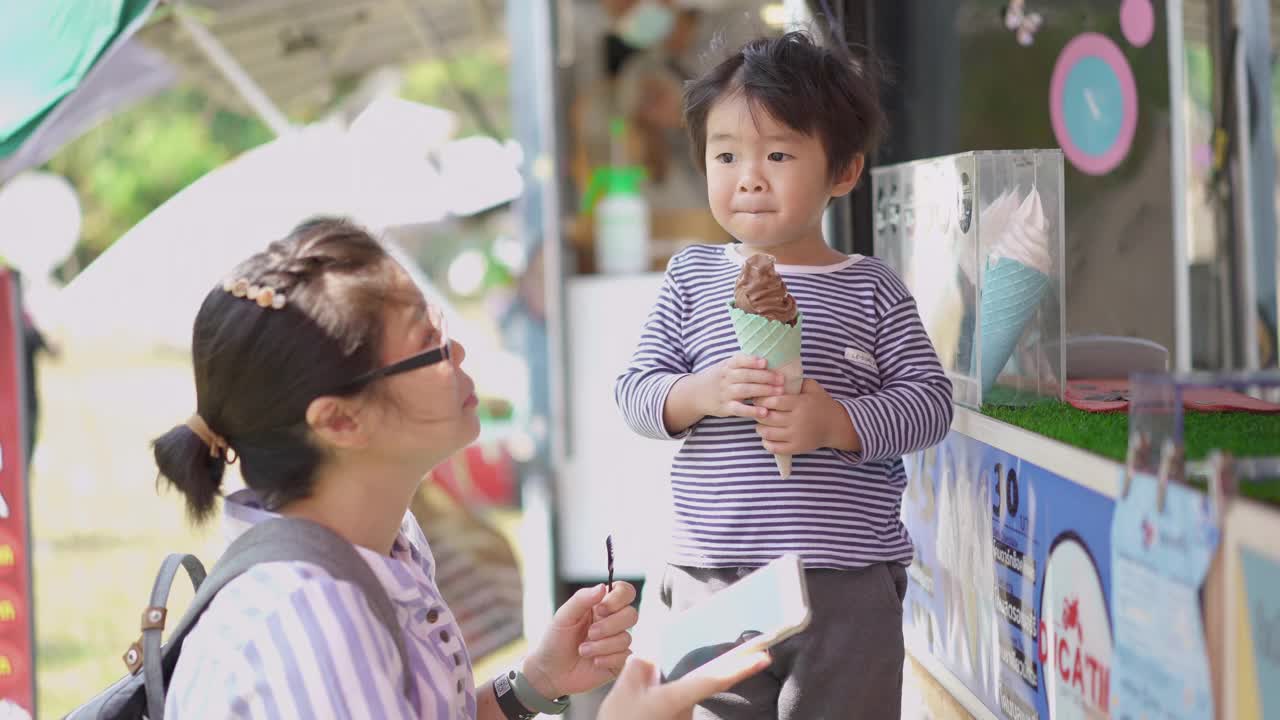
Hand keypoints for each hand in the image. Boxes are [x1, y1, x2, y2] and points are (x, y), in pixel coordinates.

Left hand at [522, 582, 638, 697]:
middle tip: (590, 633)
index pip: (625, 592)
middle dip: (609, 625)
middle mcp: (612, 622)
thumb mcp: (563, 616)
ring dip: (602, 645)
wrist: (550, 672)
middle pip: (631, 614)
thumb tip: (603, 586)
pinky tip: (594, 662)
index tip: (600, 609)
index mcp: (601, 606)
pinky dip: (608, 659)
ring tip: (583, 650)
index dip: (618, 598)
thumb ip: (582, 599)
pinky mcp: (619, 662)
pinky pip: (625, 657)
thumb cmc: (555, 640)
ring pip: (626, 638)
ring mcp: (616, 642)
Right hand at [597, 649, 771, 719]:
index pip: (715, 679)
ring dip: (681, 679)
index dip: (741, 667)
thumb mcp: (623, 688)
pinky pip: (681, 698)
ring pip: (689, 689)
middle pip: (707, 680)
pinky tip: (655, 688)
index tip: (764, 657)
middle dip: (731, 664)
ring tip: (664, 673)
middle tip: (757, 649)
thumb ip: (642, 664)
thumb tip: (654, 656)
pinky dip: (672, 689)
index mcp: (676, 698)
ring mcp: (683, 718)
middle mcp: (686, 710)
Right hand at [695, 354, 784, 419]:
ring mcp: (725, 393)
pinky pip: (740, 409)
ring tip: (779, 392)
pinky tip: (765, 412)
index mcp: (727, 365)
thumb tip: (767, 357)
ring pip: (745, 390)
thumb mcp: (725, 366)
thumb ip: (742, 362)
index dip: (752, 361)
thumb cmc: (718, 378)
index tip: (765, 362)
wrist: (696, 394)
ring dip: (763, 391)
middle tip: (782, 380)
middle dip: (766, 377)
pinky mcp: (725, 408)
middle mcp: (725, 378)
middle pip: (746, 375)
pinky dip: (752, 411)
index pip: (739, 360)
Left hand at [755, 379, 859, 454]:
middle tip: (757, 411)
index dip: (762, 400)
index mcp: (800, 403)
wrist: (836, 425)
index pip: (774, 401)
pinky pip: (775, 448)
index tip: (758, 398)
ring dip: (760, 428)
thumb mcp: (813, 388)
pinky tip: (767, 437)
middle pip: (768, 417)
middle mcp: (797, 420)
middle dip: (758, 413)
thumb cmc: (821, 404)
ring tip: (761, 423)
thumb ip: (796, 381)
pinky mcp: (797, 448)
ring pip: (768, 433)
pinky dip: (766, 443)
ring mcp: (797, 436)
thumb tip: (775, 376)